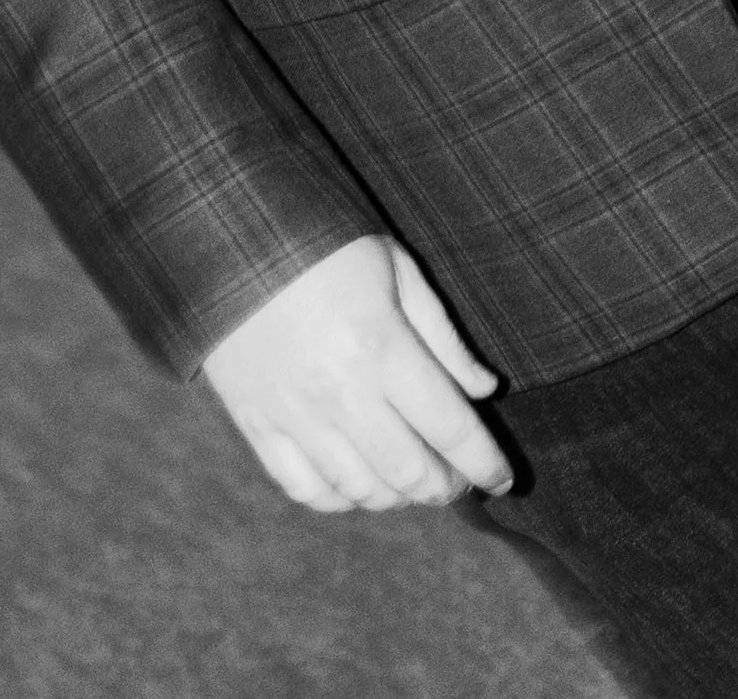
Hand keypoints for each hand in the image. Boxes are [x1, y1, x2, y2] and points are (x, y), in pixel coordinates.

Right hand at [201, 235, 513, 513]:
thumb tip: (485, 390)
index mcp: (382, 346)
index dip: (486, 462)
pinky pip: (306, 491)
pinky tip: (360, 483)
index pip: (450, 427)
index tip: (506, 479)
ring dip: (399, 496)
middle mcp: (340, 392)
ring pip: (362, 492)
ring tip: (414, 479)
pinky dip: (341, 500)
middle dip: (447, 487)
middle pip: (410, 473)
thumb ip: (444, 336)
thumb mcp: (396, 268)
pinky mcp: (258, 426)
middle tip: (460, 479)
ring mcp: (295, 416)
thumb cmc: (326, 245)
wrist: (231, 237)